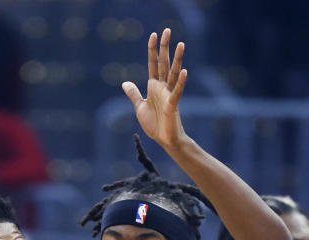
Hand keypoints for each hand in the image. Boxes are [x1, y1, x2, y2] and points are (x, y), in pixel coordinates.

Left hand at [121, 28, 188, 149]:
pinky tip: (184, 72)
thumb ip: (133, 94)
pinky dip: (180, 82)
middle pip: (163, 63)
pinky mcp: (173, 105)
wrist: (164, 140)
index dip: (152, 50)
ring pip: (173, 73)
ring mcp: (168, 95)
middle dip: (165, 47)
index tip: (154, 35)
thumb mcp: (139, 106)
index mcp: (154, 86)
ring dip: (177, 59)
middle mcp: (162, 87)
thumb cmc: (154, 124)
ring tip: (181, 44)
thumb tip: (125, 82)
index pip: (153, 64)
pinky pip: (177, 92)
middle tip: (167, 30)